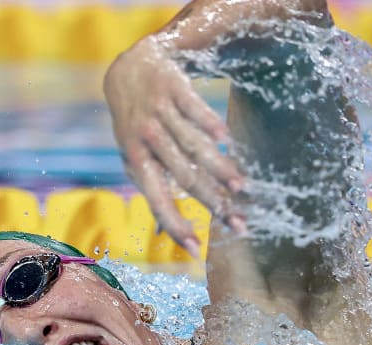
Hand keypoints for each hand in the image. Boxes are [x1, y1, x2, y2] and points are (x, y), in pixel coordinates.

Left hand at [104, 36, 246, 257]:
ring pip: (193, 146)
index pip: (158, 200)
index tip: (197, 249)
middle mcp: (147, 139)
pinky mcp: (174, 89)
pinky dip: (210, 124)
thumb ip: (151, 186)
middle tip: (239, 223)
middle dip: (214, 203)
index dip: (176, 225)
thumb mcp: (134, 154)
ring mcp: (160, 113)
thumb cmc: (135, 123)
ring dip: (220, 169)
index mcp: (137, 161)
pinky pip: (194, 109)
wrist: (128, 69)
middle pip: (185, 177)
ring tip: (242, 187)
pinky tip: (226, 140)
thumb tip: (165, 230)